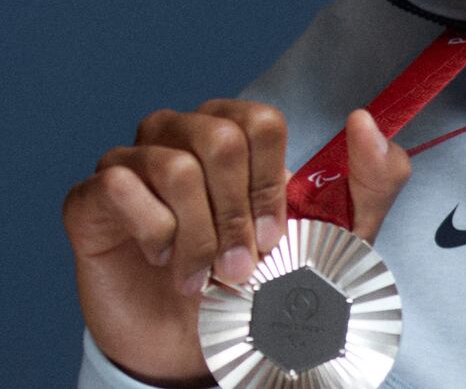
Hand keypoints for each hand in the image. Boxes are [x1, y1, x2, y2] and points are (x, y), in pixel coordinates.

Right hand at [62, 102, 410, 385]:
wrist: (197, 346)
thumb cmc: (265, 283)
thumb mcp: (341, 238)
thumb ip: (374, 178)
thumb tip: (365, 120)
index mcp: (240, 134)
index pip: (260, 120)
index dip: (269, 184)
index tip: (275, 235)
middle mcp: (184, 133)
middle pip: (220, 138)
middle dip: (237, 216)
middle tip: (239, 267)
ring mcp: (134, 159)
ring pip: (173, 165)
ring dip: (198, 236)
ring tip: (202, 277)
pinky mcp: (91, 196)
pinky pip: (120, 185)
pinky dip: (152, 234)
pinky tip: (159, 260)